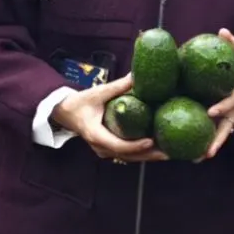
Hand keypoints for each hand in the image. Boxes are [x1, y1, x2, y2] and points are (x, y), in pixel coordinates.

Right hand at [50, 73, 166, 162]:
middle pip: (129, 156)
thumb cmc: (79, 103)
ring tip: (169, 152)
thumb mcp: (97, 93)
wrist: (64, 113)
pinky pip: (127, 154)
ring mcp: (105, 151)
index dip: (136, 146)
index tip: (151, 141)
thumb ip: (117, 86)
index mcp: (96, 135)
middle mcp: (101, 148)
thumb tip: (136, 75)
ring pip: (129, 158)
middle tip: (169, 152)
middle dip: (150, 155)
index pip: (119, 146)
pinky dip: (142, 153)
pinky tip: (157, 148)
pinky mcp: (109, 149)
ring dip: (148, 156)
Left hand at [203, 28, 233, 160]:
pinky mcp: (223, 124)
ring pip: (223, 135)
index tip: (211, 111)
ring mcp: (231, 118)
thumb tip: (223, 31)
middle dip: (219, 137)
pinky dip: (208, 146)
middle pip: (229, 126)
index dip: (224, 106)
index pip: (233, 100)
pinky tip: (194, 156)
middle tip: (207, 148)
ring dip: (213, 147)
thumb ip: (231, 44)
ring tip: (199, 158)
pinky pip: (216, 136)